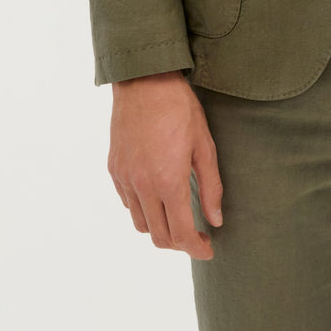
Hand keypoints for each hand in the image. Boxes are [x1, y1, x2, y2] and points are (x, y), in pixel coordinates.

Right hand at [108, 70, 223, 260]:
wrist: (144, 80)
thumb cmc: (180, 108)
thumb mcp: (204, 145)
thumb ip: (210, 187)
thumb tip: (216, 220)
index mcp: (167, 181)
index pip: (180, 234)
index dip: (195, 248)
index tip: (208, 249)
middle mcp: (142, 185)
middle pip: (158, 236)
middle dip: (179, 243)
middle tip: (196, 234)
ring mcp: (124, 178)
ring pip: (140, 224)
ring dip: (160, 228)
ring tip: (177, 215)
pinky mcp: (114, 169)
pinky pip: (127, 203)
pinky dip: (143, 209)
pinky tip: (158, 194)